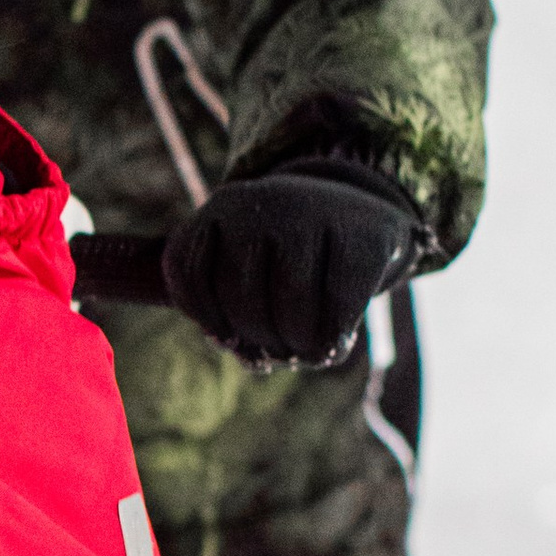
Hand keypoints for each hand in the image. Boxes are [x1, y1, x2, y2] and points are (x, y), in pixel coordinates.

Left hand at [162, 162, 417, 367]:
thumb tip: (247, 354)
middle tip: (279, 354)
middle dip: (259, 339)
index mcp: (222, 207)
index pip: (189, 272)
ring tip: (308, 351)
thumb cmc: (289, 258)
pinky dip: (335, 335)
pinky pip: (340, 302)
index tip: (229, 336)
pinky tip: (338, 342)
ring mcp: (317, 211)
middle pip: (242, 295)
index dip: (207, 318)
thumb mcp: (245, 267)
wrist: (361, 217)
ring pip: (293, 300)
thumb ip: (225, 309)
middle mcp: (265, 201)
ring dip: (299, 343)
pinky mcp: (367, 233)